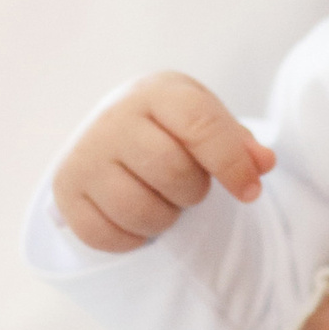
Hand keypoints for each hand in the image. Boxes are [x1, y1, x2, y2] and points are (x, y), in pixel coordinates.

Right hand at [52, 73, 273, 253]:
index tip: (250, 191)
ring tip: (161, 197)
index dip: (233, 164)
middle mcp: (112, 118)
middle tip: (185, 185)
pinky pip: (110, 236)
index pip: (201, 126)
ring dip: (165, 218)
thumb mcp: (206, 121)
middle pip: (173, 173)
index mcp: (155, 92)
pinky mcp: (66, 192)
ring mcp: (84, 156)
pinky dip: (134, 237)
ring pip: (142, 211)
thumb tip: (263, 164)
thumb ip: (239, 142)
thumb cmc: (170, 127)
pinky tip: (136, 214)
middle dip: (193, 191)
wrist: (111, 130)